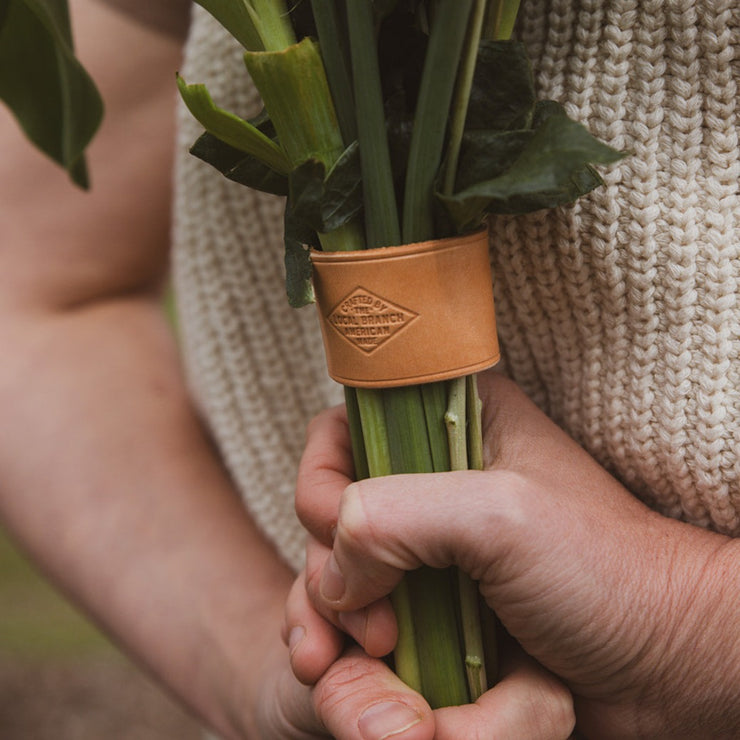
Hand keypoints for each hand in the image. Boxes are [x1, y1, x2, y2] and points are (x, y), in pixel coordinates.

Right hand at [297, 373, 739, 737]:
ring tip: (383, 671)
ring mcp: (432, 549)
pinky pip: (372, 629)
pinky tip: (393, 694)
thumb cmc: (605, 572)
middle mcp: (433, 480)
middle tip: (374, 632)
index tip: (339, 540)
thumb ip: (393, 516)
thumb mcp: (500, 517)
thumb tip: (334, 575)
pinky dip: (367, 664)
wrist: (664, 666)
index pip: (339, 434)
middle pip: (330, 517)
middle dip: (331, 575)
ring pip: (343, 582)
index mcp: (450, 422)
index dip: (321, 485)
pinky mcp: (436, 608)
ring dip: (341, 631)